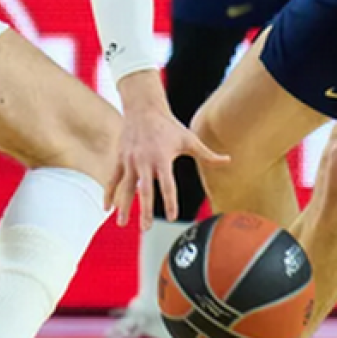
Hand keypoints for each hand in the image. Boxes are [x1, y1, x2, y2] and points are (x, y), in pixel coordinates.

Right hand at [107, 75, 228, 229]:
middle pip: (145, 191)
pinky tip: (107, 208)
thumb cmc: (169, 125)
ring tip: (122, 223)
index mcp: (162, 158)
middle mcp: (144, 161)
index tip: (173, 218)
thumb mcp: (189, 139)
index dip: (170, 202)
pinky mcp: (120, 158)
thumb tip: (228, 160)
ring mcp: (130, 160)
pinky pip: (113, 179)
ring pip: (126, 187)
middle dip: (145, 211)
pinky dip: (109, 193)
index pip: (167, 185)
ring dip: (124, 206)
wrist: (144, 108)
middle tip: (145, 229)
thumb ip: (207, 154)